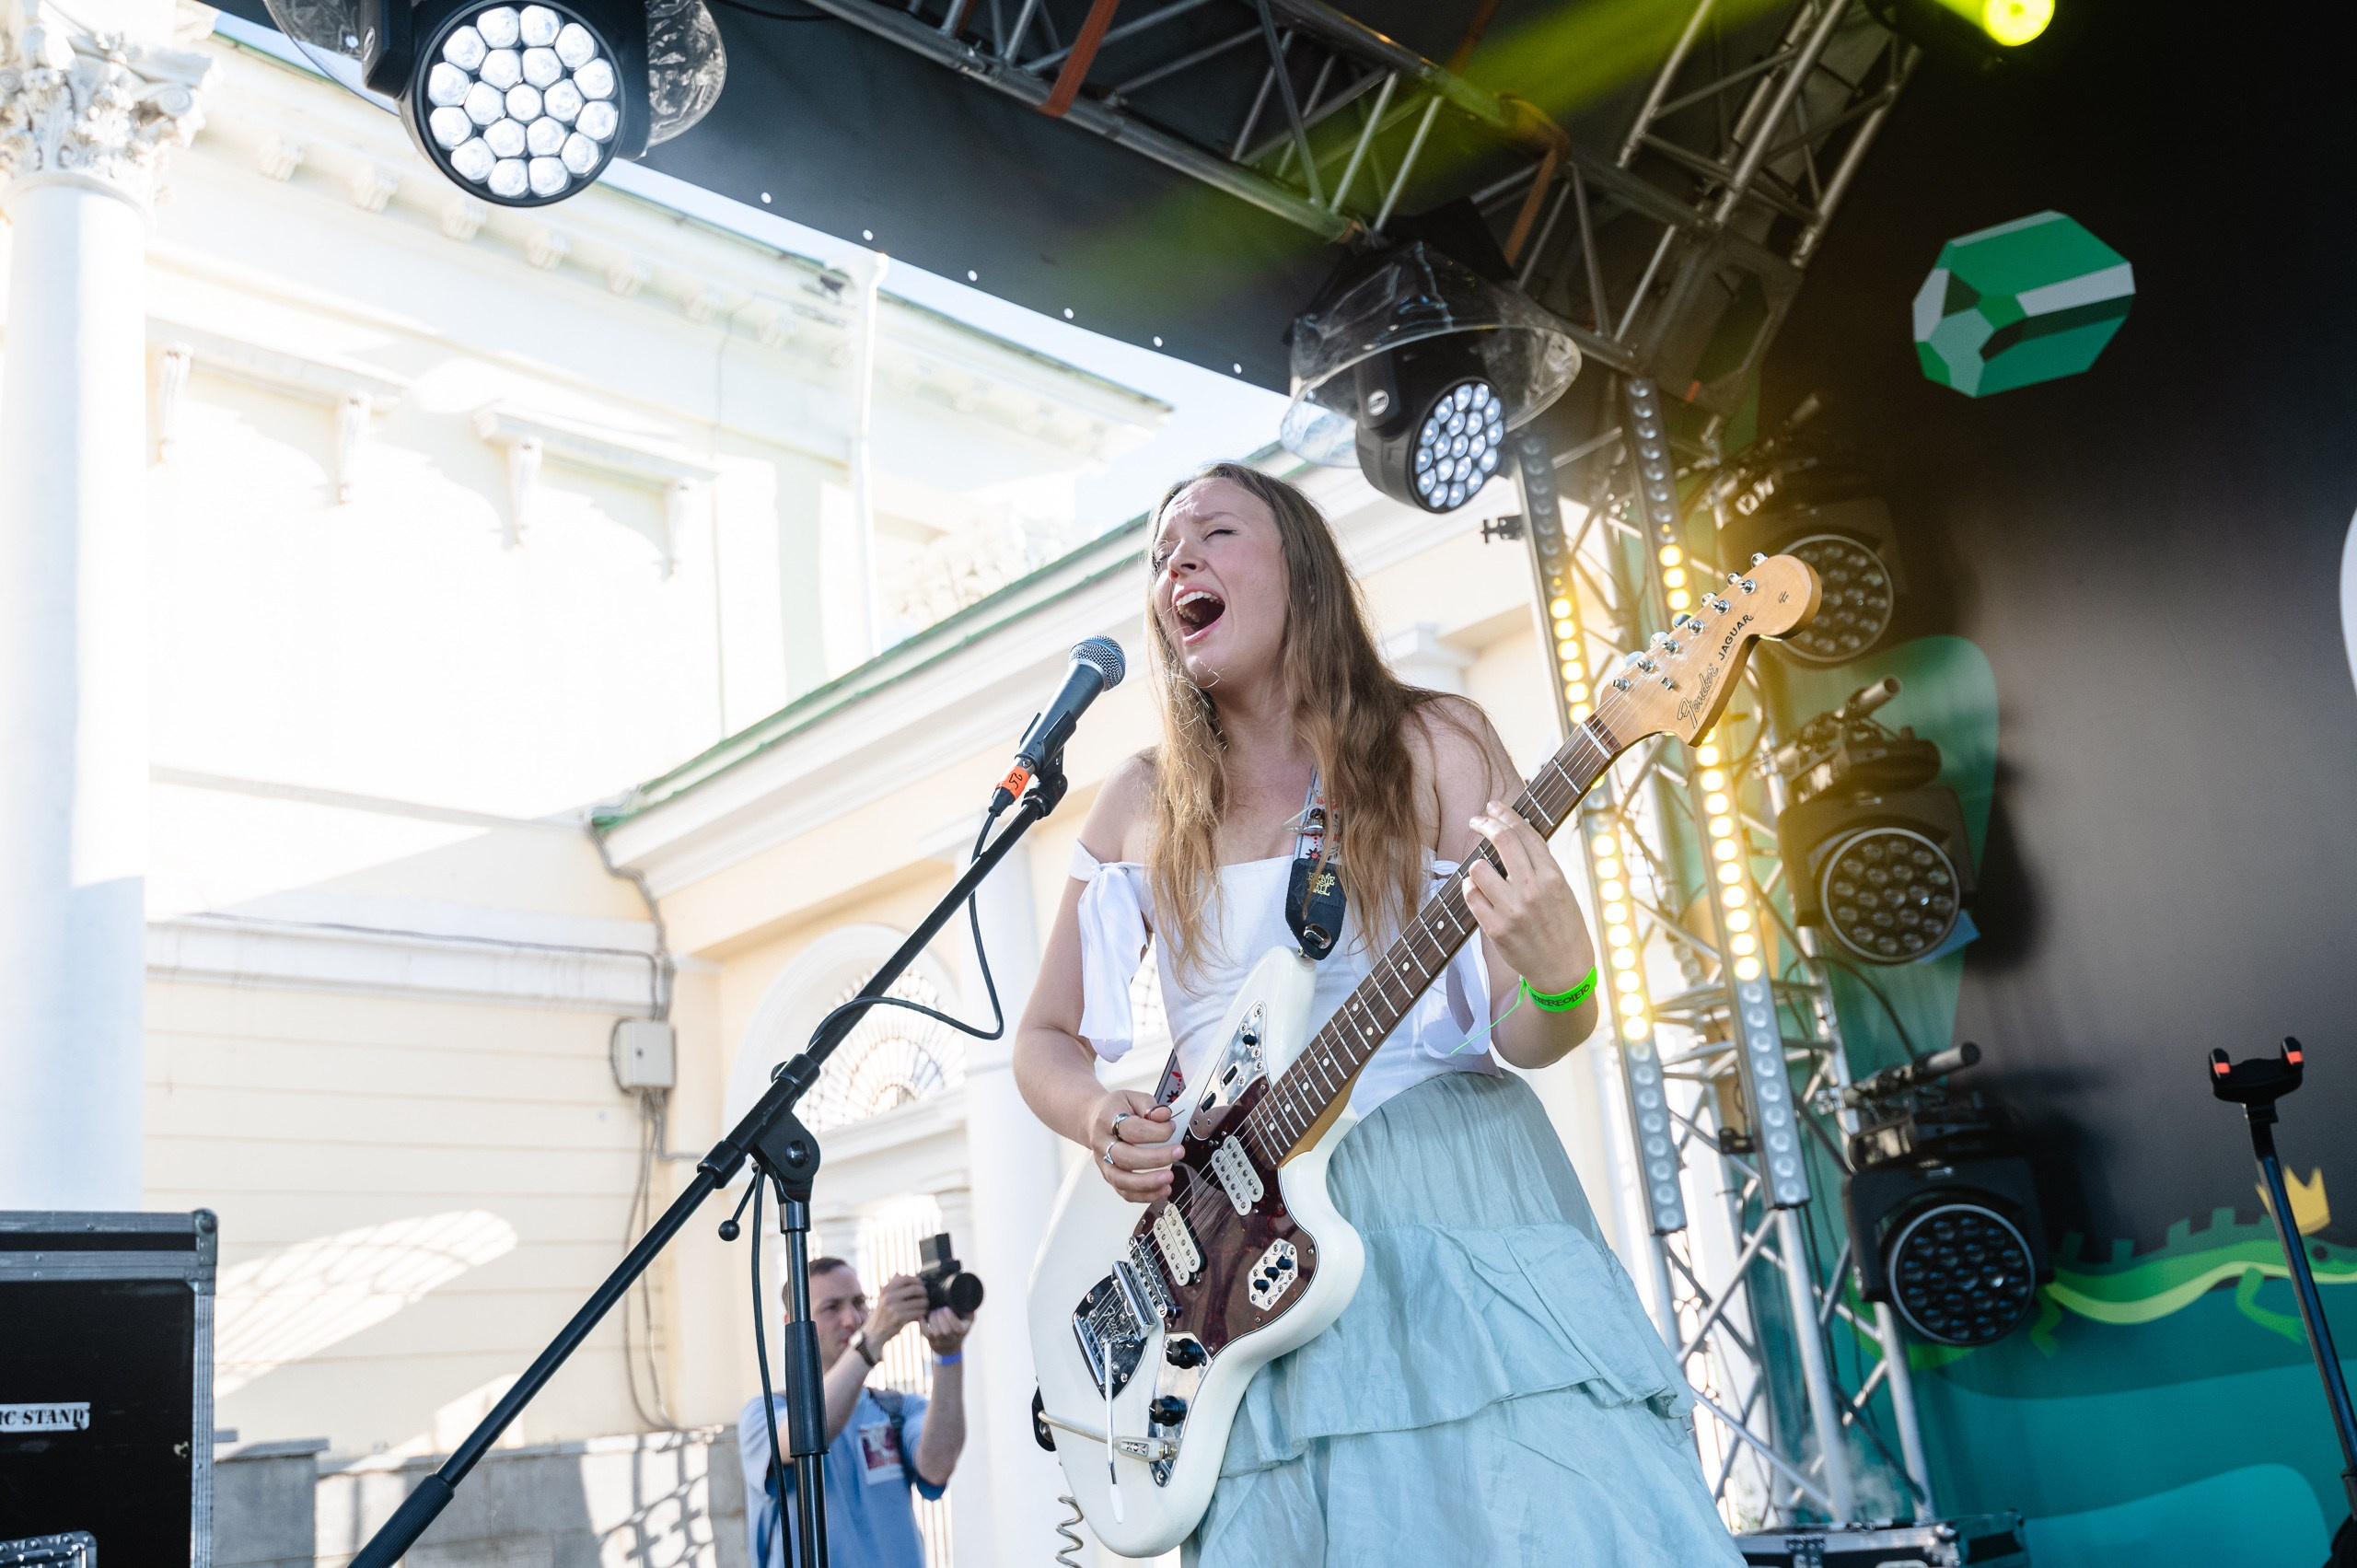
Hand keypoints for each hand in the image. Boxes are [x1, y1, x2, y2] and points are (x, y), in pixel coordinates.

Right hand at [866, 1275, 928, 1347]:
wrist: (874, 1332)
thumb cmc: (883, 1313)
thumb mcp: (884, 1297)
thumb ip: (892, 1285)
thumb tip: (900, 1273)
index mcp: (886, 1289)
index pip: (907, 1278)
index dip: (917, 1281)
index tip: (921, 1285)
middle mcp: (889, 1296)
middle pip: (915, 1289)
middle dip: (924, 1293)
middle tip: (926, 1297)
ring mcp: (893, 1307)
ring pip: (919, 1302)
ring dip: (925, 1304)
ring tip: (925, 1306)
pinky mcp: (898, 1318)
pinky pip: (918, 1312)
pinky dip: (922, 1313)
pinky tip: (921, 1314)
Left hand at [920, 1307, 972, 1355]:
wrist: (951, 1346)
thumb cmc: (960, 1325)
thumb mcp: (968, 1318)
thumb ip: (969, 1308)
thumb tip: (968, 1293)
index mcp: (962, 1330)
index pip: (957, 1328)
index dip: (951, 1319)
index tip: (946, 1309)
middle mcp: (952, 1338)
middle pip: (946, 1331)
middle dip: (940, 1318)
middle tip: (939, 1309)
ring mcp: (941, 1341)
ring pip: (935, 1332)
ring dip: (932, 1320)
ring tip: (933, 1312)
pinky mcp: (931, 1340)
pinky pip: (926, 1334)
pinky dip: (922, 1324)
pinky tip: (923, 1316)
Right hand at [1088, 1089, 1179, 1202]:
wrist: (1092, 1119)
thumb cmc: (1115, 1110)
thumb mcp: (1132, 1097)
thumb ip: (1150, 1106)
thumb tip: (1164, 1116)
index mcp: (1107, 1120)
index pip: (1131, 1129)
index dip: (1156, 1131)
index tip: (1172, 1128)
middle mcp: (1103, 1143)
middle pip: (1125, 1157)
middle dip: (1155, 1158)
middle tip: (1177, 1153)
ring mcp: (1104, 1162)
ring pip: (1121, 1180)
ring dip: (1148, 1183)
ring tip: (1169, 1178)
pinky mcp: (1109, 1176)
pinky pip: (1124, 1192)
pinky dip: (1144, 1196)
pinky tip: (1161, 1190)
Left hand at [1464, 801, 1595, 996]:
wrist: (1564, 972)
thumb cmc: (1563, 927)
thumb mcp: (1562, 891)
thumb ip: (1540, 866)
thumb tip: (1513, 835)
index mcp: (1553, 876)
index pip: (1525, 833)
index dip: (1506, 814)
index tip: (1494, 806)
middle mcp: (1533, 890)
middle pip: (1501, 840)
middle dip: (1484, 823)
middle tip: (1476, 820)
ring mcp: (1513, 910)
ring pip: (1478, 867)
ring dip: (1476, 866)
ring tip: (1483, 874)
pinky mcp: (1495, 929)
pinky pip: (1470, 896)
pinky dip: (1469, 889)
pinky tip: (1477, 892)